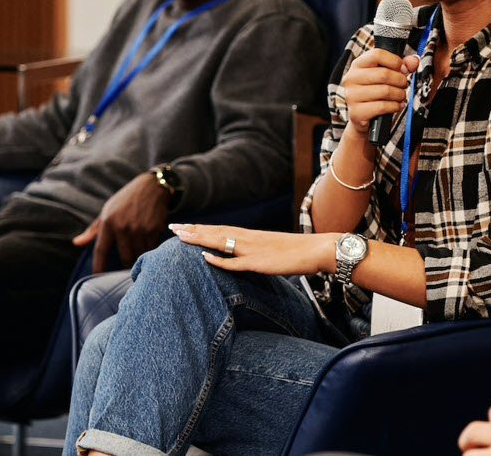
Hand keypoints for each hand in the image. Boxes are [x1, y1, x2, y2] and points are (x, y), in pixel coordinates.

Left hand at [72, 172, 169, 272]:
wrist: (151, 187)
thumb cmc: (125, 199)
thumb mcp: (106, 210)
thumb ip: (92, 230)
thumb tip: (76, 243)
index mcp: (108, 223)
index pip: (100, 251)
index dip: (98, 267)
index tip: (97, 278)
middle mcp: (123, 227)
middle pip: (124, 257)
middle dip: (125, 267)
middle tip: (125, 274)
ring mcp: (140, 229)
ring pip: (139, 254)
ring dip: (139, 261)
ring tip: (139, 265)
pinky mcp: (154, 229)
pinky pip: (151, 248)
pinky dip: (149, 252)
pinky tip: (150, 254)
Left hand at [172, 223, 336, 274]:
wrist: (318, 249)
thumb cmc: (299, 252)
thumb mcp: (274, 250)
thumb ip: (258, 252)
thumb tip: (247, 258)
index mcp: (253, 236)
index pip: (222, 230)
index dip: (202, 228)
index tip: (185, 227)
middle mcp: (250, 239)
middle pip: (216, 233)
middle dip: (193, 230)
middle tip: (173, 227)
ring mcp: (254, 250)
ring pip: (221, 242)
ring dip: (200, 239)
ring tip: (181, 235)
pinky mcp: (260, 263)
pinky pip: (236, 262)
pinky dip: (219, 260)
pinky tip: (205, 257)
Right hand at [342, 49, 419, 134]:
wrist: (361, 117)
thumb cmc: (373, 93)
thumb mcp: (385, 75)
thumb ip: (401, 66)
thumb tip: (413, 60)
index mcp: (358, 65)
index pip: (377, 54)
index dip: (395, 61)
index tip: (402, 69)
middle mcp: (351, 78)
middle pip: (384, 74)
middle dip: (400, 80)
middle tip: (403, 85)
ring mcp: (352, 96)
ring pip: (385, 91)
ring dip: (399, 94)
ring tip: (401, 96)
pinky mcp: (357, 112)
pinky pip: (382, 106)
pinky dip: (395, 106)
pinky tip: (397, 105)